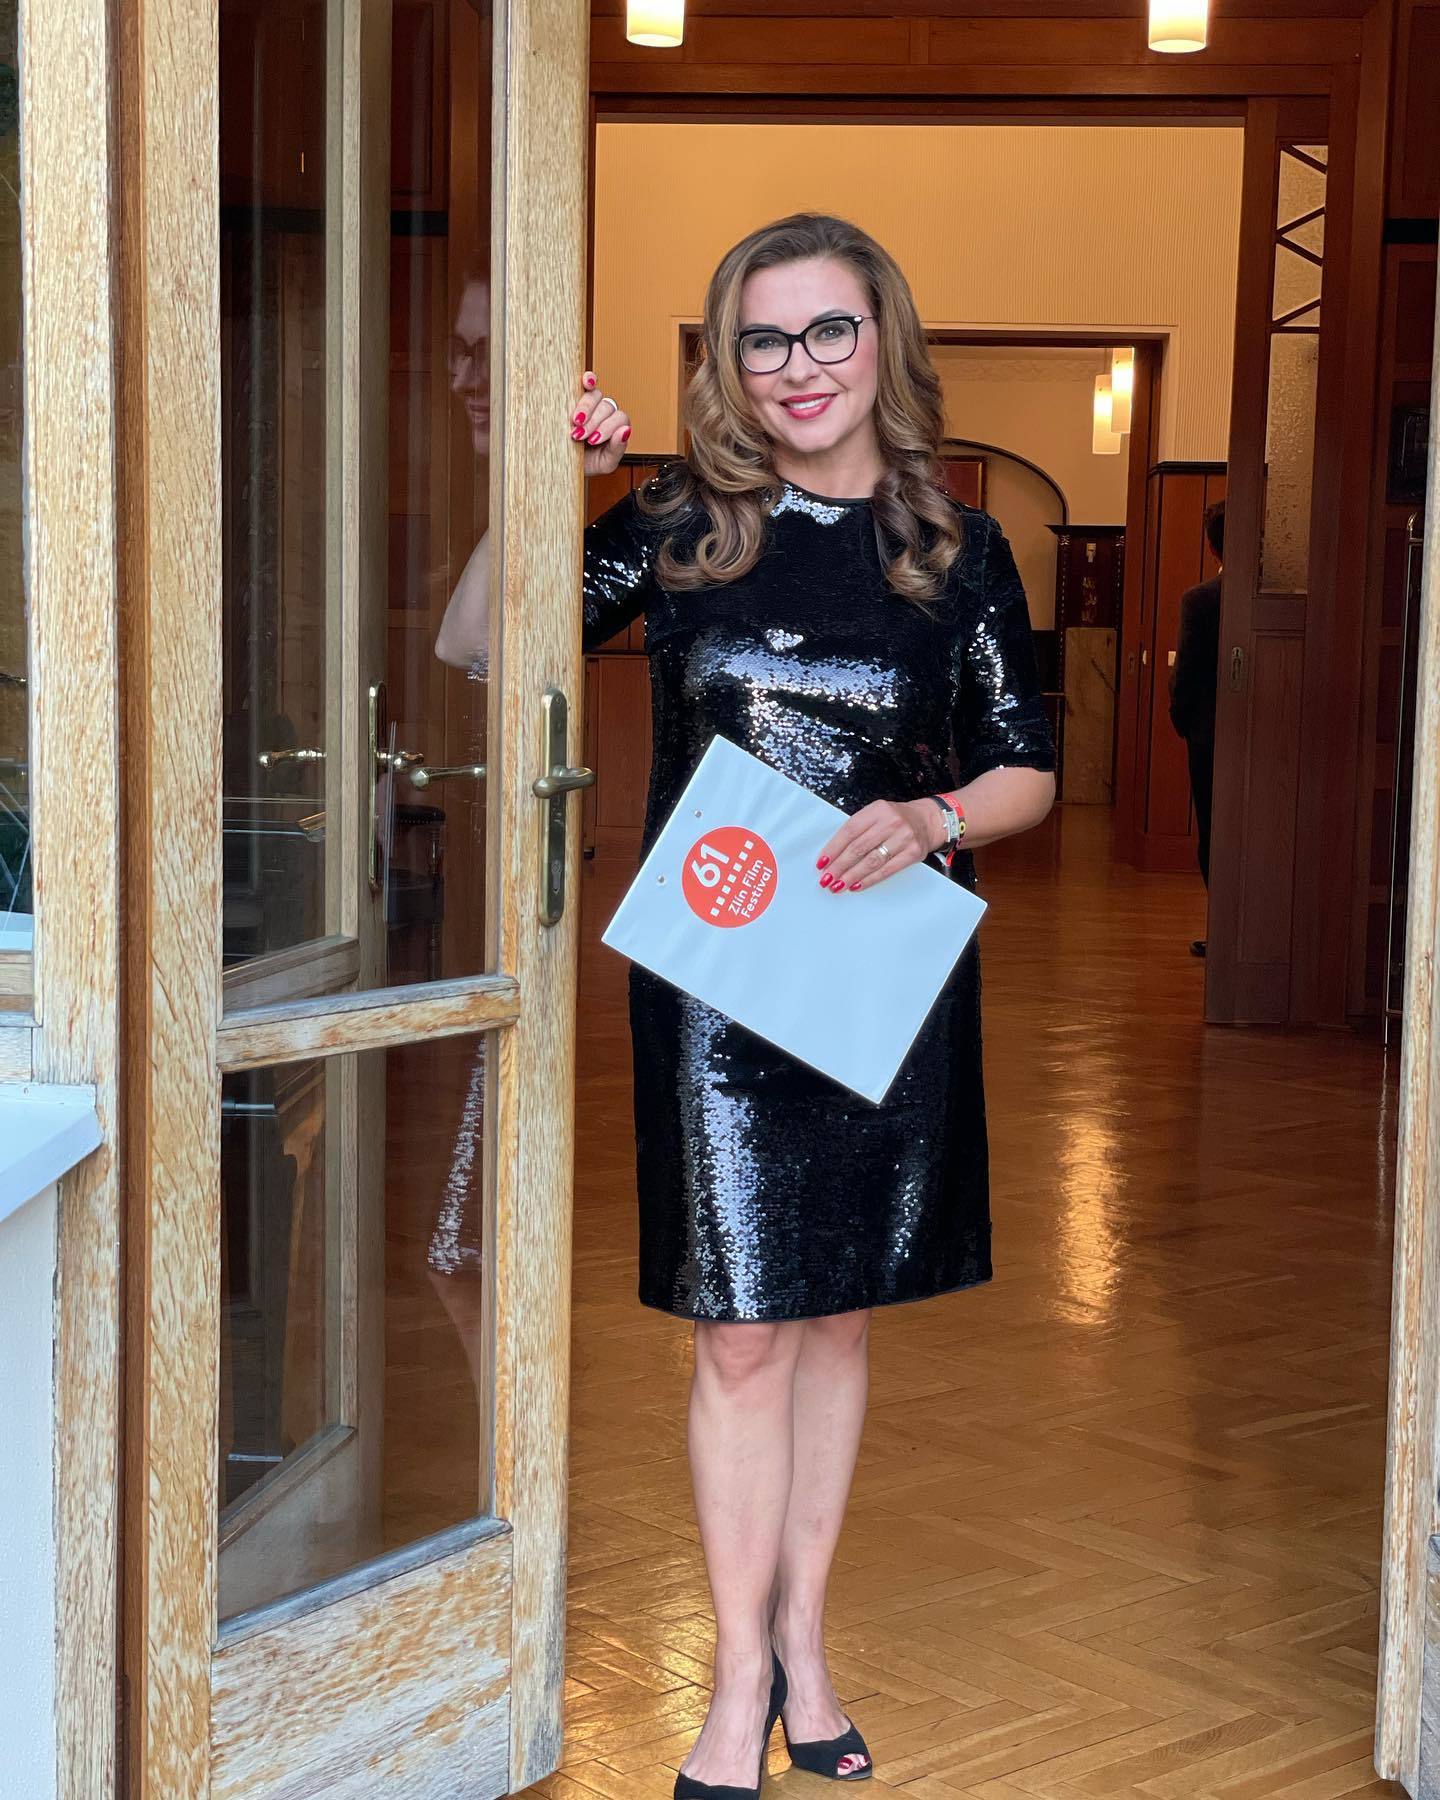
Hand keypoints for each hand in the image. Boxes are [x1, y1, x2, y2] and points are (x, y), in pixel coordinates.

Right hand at [570, 370, 630, 474]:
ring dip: (586, 408)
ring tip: (575, 422)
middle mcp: (606, 413)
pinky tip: (587, 383)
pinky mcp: (576, 396)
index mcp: (616, 427)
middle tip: (580, 436)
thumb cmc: (587, 463)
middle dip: (593, 423)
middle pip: (607, 407)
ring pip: (596, 395)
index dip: (607, 428)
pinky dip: (589, 379)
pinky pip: (588, 381)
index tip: (592, 440)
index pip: (620, 419)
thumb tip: (625, 431)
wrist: (564, 465)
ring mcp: (592, 403)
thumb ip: (617, 449)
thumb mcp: (605, 463)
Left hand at [815, 798, 943, 892]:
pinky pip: (887, 870)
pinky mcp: (913, 853)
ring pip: (871, 861)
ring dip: (852, 876)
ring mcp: (904, 838)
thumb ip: (858, 829)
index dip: (833, 848)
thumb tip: (833, 855)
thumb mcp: (877, 815)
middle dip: (839, 866)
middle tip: (826, 879)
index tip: (821, 863)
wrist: (928, 820)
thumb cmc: (896, 819)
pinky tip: (857, 885)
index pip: (849, 831)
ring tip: (838, 885)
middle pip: (859, 848)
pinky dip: (869, 880)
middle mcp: (891, 822)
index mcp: (877, 810)